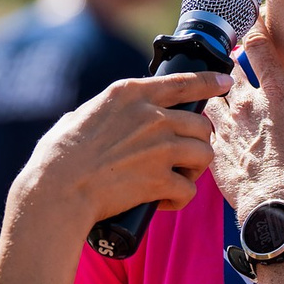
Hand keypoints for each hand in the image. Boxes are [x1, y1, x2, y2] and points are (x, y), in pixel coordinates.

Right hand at [12, 71, 226, 236]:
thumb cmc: (59, 156)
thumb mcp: (82, 116)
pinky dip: (178, 199)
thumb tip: (99, 116)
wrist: (58, 189)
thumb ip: (104, 112)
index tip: (226, 83)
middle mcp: (152, 115)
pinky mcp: (161, 178)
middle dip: (197, 141)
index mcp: (132, 93)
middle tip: (182, 156)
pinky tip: (162, 201)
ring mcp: (161, 146)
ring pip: (204, 155)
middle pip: (202, 124)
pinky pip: (189, 190)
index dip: (211, 81)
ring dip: (193, 170)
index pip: (185, 81)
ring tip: (174, 179)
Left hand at [208, 31, 283, 221]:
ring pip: (212, 96)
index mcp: (277, 92)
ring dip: (218, 95)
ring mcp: (226, 126)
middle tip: (240, 66)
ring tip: (226, 100)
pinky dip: (208, 126)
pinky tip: (216, 132)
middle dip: (234, 65)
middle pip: (230, 69)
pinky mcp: (214, 150)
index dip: (254, 29)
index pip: (258, 46)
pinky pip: (203, 128)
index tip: (253, 21)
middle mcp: (246, 102)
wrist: (278, 205)